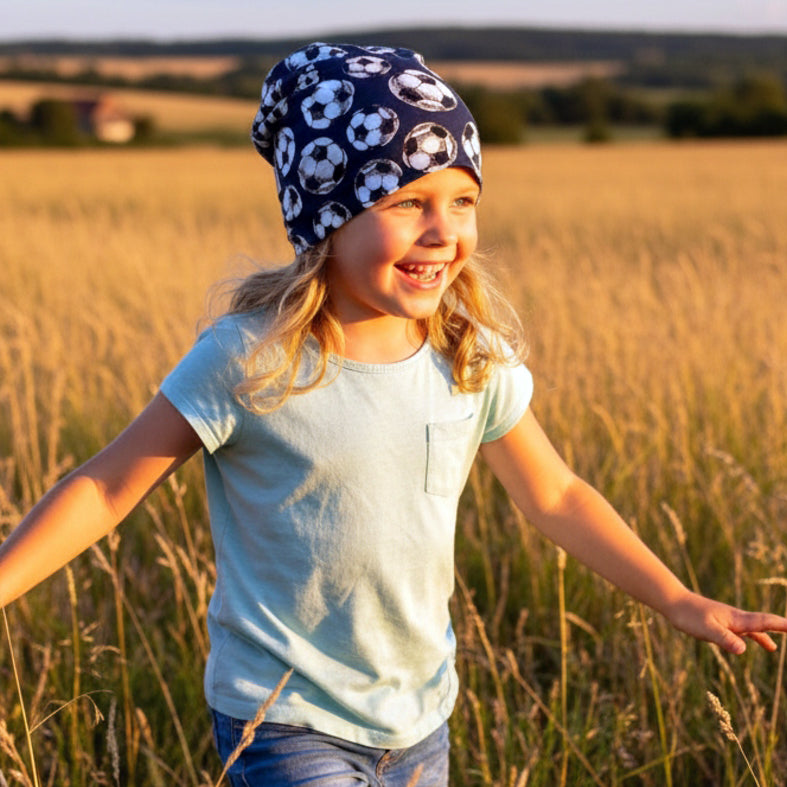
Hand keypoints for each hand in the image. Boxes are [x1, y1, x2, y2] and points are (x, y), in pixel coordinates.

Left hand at [666, 591, 786, 653]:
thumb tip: (743, 649)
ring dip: (765, 634)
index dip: (781, 625)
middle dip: (780, 627)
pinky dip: (749, 637)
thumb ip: (724, 639)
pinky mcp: (720, 623)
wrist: (674, 602)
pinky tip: (747, 644)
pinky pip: (739, 631)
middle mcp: (736, 618)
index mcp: (736, 619)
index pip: (764, 622)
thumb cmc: (689, 615)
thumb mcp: (706, 629)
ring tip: (773, 648)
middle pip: (763, 623)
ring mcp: (729, 620)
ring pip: (752, 628)